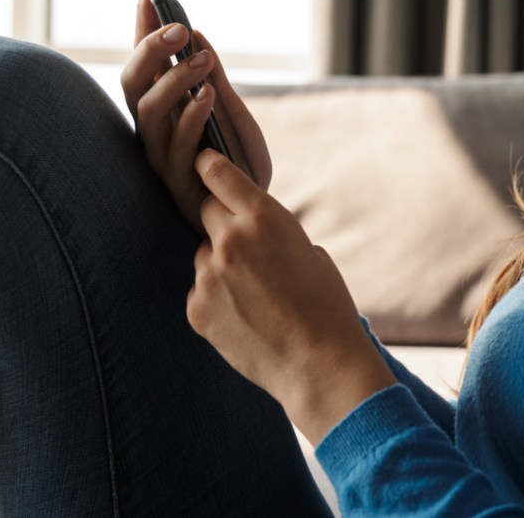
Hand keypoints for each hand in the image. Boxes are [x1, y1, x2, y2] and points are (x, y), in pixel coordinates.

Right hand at [121, 0, 271, 232]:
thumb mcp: (231, 112)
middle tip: (180, 26)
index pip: (144, 61)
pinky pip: (177, 146)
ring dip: (174, 80)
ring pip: (148, 113)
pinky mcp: (177, 182)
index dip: (141, 27)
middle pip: (132, 83)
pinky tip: (208, 95)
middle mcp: (151, 131)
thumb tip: (198, 35)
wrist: (253, 217)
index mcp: (161, 109)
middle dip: (150, 49)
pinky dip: (191, 116)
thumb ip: (213, 78)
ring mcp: (160, 157)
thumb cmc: (238, 164)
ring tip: (202, 58)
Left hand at [187, 149, 395, 444]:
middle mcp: (230, 240)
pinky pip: (201, 290)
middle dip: (222, 221)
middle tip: (245, 244)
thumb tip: (249, 233)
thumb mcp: (309, 251)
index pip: (219, 174)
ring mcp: (209, 276)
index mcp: (264, 217)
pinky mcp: (197, 309)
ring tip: (256, 294)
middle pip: (206, 211)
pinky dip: (216, 297)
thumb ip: (272, 234)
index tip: (201, 161)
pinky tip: (246, 315)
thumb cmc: (326, 303)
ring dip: (221, 264)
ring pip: (204, 255)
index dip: (209, 165)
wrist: (318, 362)